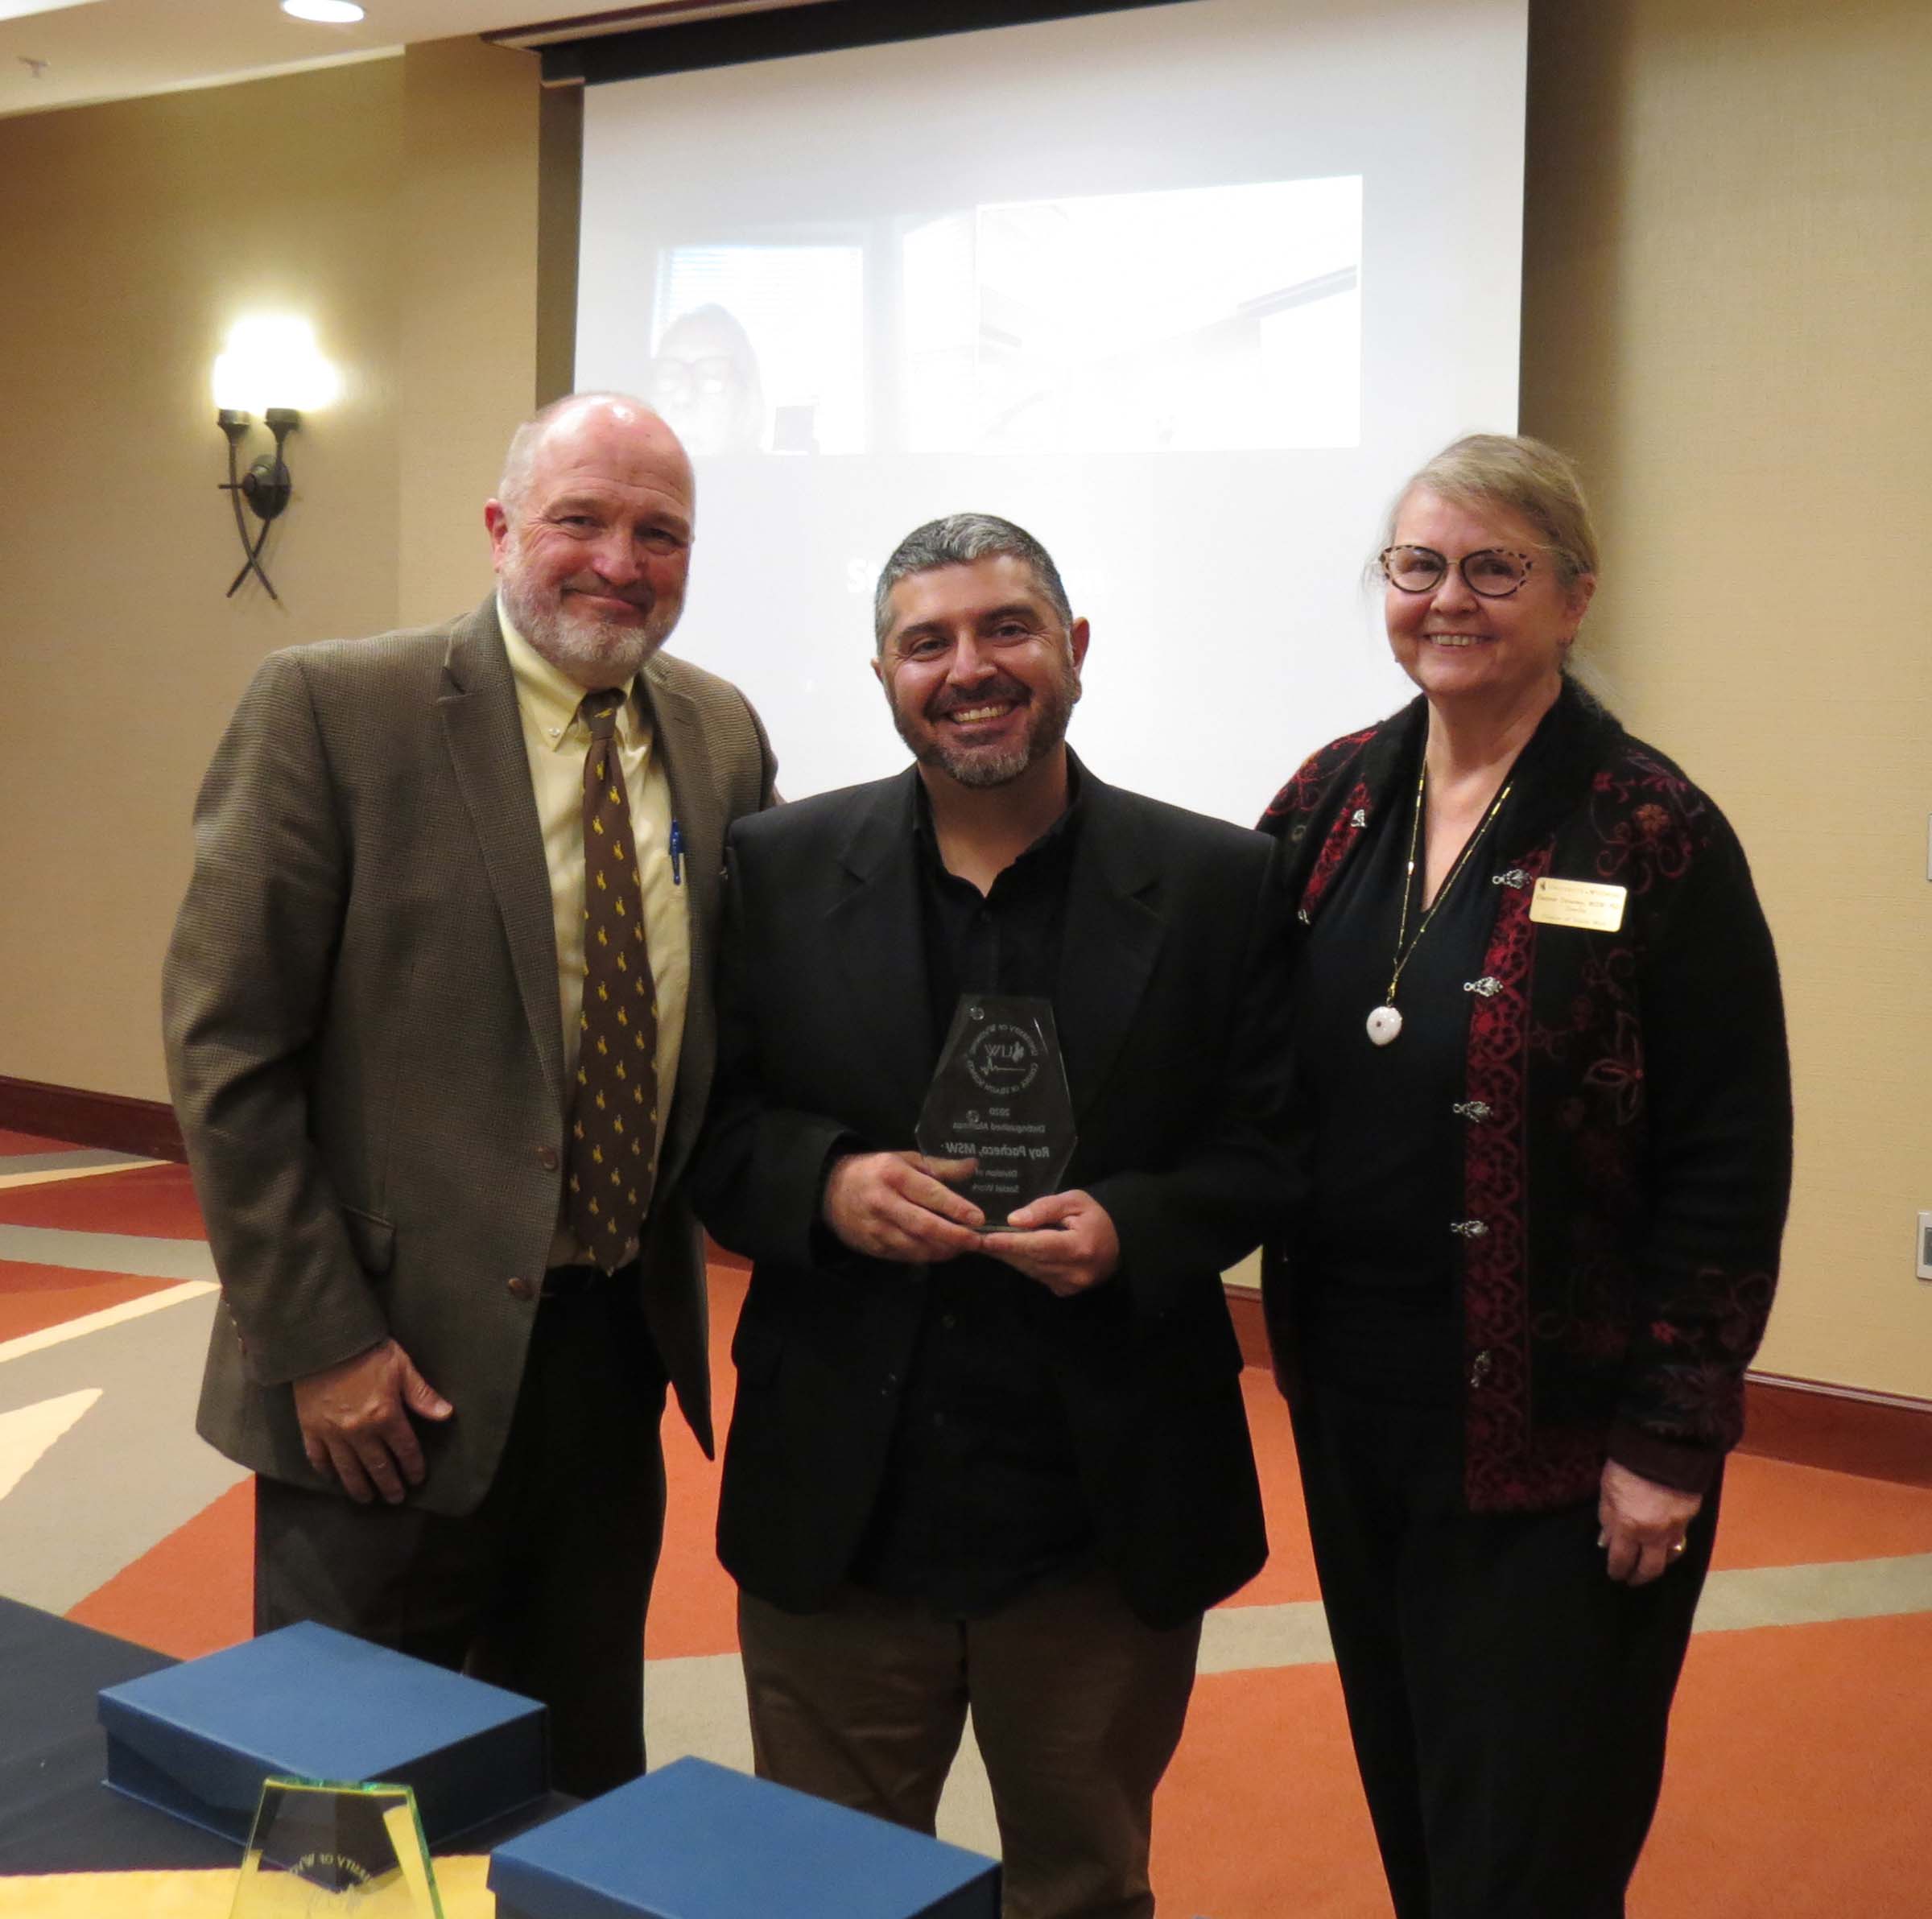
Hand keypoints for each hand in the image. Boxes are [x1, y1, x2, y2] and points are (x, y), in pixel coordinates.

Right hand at [293, 1338, 453, 1505]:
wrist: (325, 1342)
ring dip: (360, 1487)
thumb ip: (422, 1395)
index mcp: (386, 1416)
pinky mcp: (310, 1429)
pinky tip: (333, 1478)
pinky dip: (326, 1471)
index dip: (413, 1466)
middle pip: (378, 1466)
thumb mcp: (402, 1368)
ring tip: (367, 1499)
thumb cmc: (368, 1351)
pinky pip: (318, 1457)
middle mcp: (360, 1431)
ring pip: (348, 1469)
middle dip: (389, 1485)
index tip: (417, 1479)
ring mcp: (333, 1433)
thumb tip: (446, 1414)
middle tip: (396, 1498)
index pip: (404, 1450)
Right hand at [822, 1150, 983, 1261]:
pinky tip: (941, 1251)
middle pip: (925, 1226)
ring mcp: (877, 1228)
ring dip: (943, 1250)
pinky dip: (926, 1256)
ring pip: (916, 1246)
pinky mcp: (873, 1246)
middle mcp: (884, 1203)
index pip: (931, 1194)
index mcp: (894, 1175)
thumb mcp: (905, 1160)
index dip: (956, 1208)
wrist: (831, 1191)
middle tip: (977, 1241)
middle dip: (955, 1236)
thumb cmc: (876, 1172)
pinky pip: (905, 1256)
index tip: (978, 1218)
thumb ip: (940, 1167)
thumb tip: (973, 1167)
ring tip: (963, 1247)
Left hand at [985, 1189, 1120, 1297]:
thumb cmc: (1096, 1218)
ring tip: (988, 1243)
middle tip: (975, 1239)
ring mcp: (1069, 1285)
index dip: (1009, 1242)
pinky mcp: (1064, 1291)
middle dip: (1002, 1249)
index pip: (1037, 1245)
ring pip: (1029, 1270)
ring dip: (1009, 1257)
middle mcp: (1073, 1271)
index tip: (985, 1239)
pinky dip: (1023, 1264)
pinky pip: (1036, 1276)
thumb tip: (1014, 1220)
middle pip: (1029, 1260)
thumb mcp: (1075, 1201)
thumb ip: (1045, 1208)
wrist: (1119, 1246)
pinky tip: (1011, 1252)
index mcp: (1078, 1247)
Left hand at [1597, 1458, 1702, 1586]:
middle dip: (1639, 1578)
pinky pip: (1679, 1540)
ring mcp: (1676, 1528)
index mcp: (1630, 1526)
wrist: (1665, 1446)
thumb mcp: (1607, 1490)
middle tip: (1631, 1580)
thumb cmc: (1627, 1465)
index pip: (1622, 1560)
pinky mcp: (1690, 1518)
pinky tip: (1663, 1545)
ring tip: (1648, 1565)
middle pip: (1650, 1569)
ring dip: (1657, 1565)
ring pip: (1669, 1558)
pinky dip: (1670, 1547)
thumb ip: (1607, 1519)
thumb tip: (1606, 1542)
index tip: (1614, 1575)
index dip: (1617, 1571)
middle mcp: (1655, 1534)